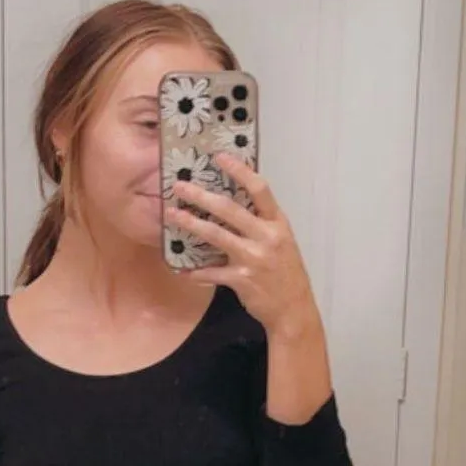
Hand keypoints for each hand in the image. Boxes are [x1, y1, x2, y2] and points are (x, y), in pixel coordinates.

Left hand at [166, 154, 320, 340]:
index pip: (259, 189)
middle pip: (229, 209)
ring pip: (216, 236)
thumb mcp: (281, 241)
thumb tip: (233, 206)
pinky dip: (196, 272)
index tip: (219, 157)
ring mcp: (254, 258)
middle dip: (201, 196)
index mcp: (277, 223)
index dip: (239, 171)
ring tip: (172, 215)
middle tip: (180, 186)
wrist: (293, 308)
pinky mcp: (242, 279)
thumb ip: (261, 224)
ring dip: (191, 224)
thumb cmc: (285, 272)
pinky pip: (212, 272)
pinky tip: (183, 270)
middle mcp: (266, 237)